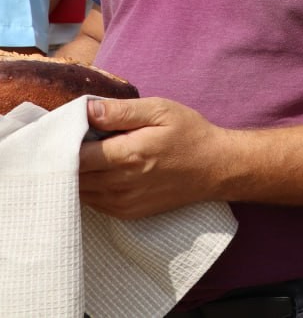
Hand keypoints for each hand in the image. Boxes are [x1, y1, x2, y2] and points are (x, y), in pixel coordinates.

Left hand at [79, 97, 233, 218]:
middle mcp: (121, 184)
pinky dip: (88, 187)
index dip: (64, 141)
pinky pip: (92, 202)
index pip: (74, 154)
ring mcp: (122, 202)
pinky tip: (102, 171)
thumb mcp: (161, 111)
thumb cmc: (190, 135)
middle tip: (74, 140)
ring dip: (76, 174)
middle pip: (71, 175)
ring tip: (89, 154)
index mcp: (127, 155)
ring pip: (77, 191)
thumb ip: (122, 111)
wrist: (216, 168)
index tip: (68, 128)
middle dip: (66, 158)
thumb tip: (87, 110)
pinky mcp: (126, 213)